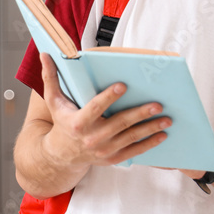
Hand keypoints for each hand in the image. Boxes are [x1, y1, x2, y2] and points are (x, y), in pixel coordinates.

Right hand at [38, 52, 170, 169]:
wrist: (61, 155)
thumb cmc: (61, 122)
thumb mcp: (53, 100)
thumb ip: (50, 77)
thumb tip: (45, 54)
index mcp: (78, 122)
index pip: (95, 108)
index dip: (109, 97)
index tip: (123, 85)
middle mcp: (91, 138)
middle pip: (119, 124)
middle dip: (140, 114)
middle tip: (158, 104)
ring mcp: (103, 150)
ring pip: (130, 138)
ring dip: (150, 128)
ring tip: (167, 119)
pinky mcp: (112, 159)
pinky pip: (134, 151)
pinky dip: (149, 144)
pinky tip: (162, 135)